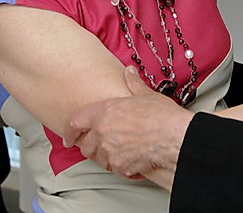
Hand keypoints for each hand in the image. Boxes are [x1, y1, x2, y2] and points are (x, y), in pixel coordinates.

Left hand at [63, 67, 192, 189]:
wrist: (174, 137)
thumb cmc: (162, 116)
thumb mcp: (146, 95)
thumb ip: (133, 84)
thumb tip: (129, 72)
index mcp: (105, 111)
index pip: (76, 121)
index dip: (70, 131)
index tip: (69, 137)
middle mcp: (102, 132)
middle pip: (85, 146)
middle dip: (91, 148)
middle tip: (99, 148)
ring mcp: (110, 151)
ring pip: (99, 160)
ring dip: (106, 158)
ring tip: (119, 154)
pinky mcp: (120, 166)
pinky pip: (116, 170)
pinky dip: (122, 168)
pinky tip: (133, 163)